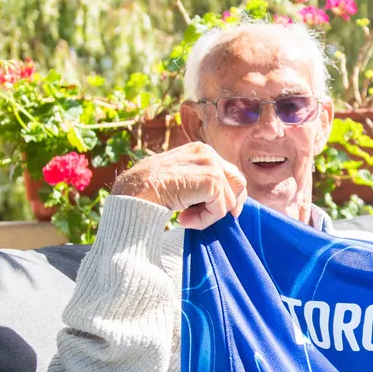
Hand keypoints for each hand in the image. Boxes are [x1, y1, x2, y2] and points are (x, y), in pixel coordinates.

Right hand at [112, 141, 246, 229]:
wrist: (134, 192)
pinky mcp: (211, 180)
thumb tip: (226, 204)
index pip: (229, 174)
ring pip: (229, 200)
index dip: (226, 197)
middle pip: (238, 183)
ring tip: (185, 218)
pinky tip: (183, 220)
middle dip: (226, 205)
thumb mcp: (180, 180)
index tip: (209, 213)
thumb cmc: (151, 190)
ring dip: (208, 216)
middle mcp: (208, 152)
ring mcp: (211, 164)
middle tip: (201, 217)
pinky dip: (204, 221)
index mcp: (200, 150)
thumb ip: (200, 183)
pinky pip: (220, 209)